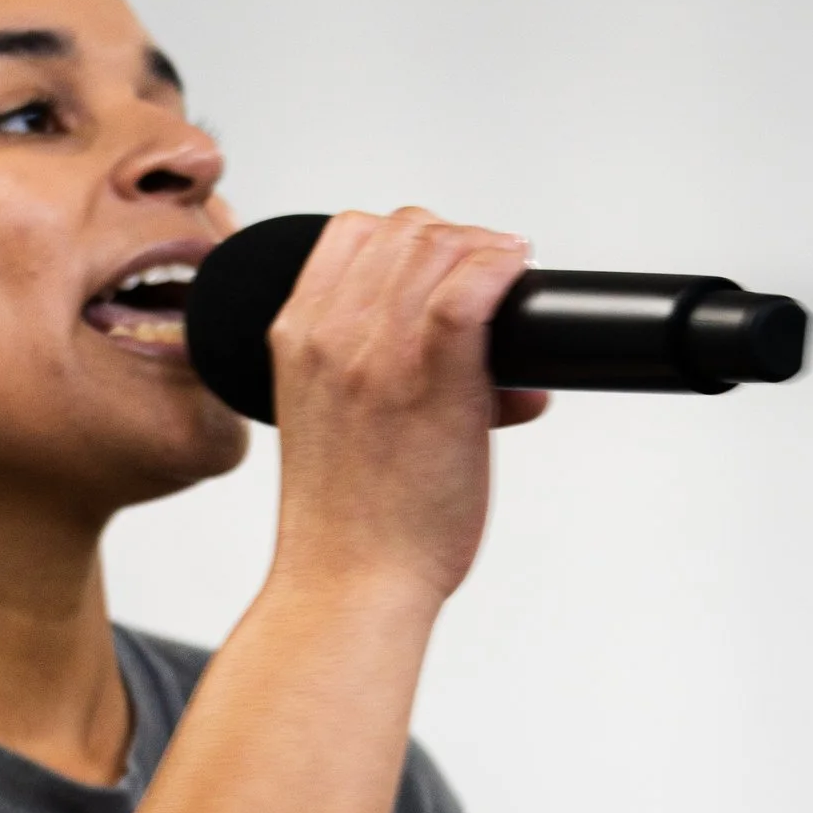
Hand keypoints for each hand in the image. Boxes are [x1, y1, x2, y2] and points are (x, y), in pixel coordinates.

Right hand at [266, 207, 549, 609]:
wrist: (349, 583)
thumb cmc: (348, 522)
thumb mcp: (325, 420)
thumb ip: (365, 367)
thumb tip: (455, 344)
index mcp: (295, 337)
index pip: (350, 233)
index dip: (408, 238)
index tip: (442, 267)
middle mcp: (329, 332)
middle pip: (402, 229)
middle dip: (455, 242)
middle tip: (486, 278)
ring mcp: (379, 350)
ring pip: (439, 245)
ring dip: (486, 253)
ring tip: (507, 281)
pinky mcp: (433, 374)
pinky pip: (472, 285)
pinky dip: (503, 269)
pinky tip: (517, 278)